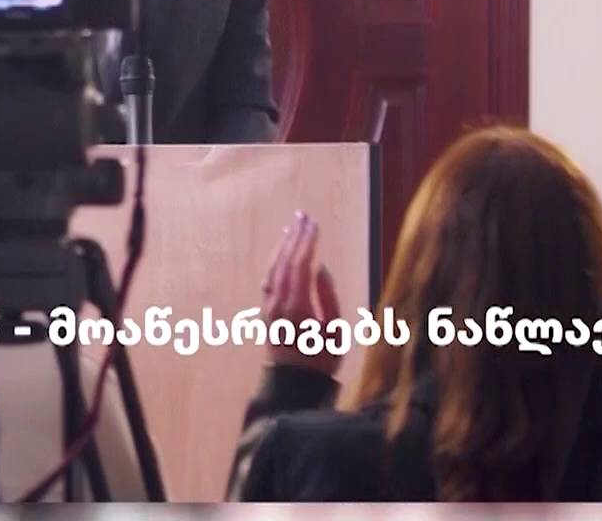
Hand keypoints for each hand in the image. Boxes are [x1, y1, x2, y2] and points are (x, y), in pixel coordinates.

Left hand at [261, 211, 341, 374]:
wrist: (292, 385)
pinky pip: (269, 278)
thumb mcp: (335, 332)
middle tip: (304, 216)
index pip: (300, 266)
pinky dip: (276, 261)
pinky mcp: (266, 310)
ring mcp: (269, 307)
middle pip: (285, 262)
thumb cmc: (321, 361)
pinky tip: (283, 251)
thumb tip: (320, 268)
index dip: (307, 243)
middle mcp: (278, 304)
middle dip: (295, 237)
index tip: (314, 224)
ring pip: (273, 268)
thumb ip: (329, 298)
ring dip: (283, 245)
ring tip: (293, 227)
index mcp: (297, 308)